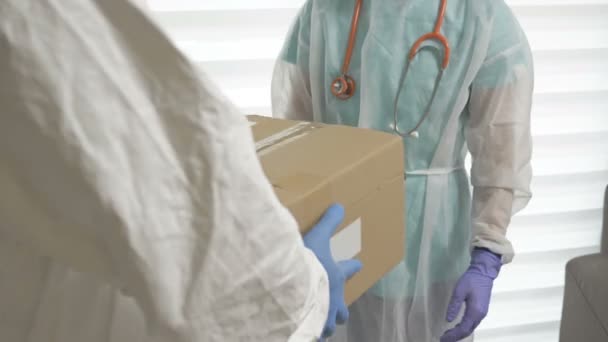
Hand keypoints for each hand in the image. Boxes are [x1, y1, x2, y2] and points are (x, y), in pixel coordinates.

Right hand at [304, 204, 362, 339]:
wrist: (294, 288)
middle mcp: (333, 301)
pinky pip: (312, 334)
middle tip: (338, 311)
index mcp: (336, 277)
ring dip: (325, 324)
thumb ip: (328, 222)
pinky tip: (303, 332)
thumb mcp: (318, 238)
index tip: (359, 264)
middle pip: (342, 311)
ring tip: (318, 325)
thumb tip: (340, 206)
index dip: (353, 266)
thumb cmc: (308, 264)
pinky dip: (310, 333)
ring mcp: (323, 318)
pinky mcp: (310, 329)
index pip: (349, 270)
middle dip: (340, 311)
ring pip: (328, 326)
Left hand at [441, 248, 501, 341]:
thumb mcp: (459, 291)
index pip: (463, 328)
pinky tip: (456, 328)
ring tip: (448, 336)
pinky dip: (464, 328)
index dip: (453, 335)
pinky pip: (472, 324)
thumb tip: (448, 320)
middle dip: (456, 337)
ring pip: (470, 328)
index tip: (442, 338)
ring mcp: (482, 313)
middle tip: (443, 339)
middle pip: (468, 331)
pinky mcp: (481, 310)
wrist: (483, 273)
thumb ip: (454, 306)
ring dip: (459, 333)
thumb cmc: (471, 280)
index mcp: (475, 311)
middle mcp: (480, 315)